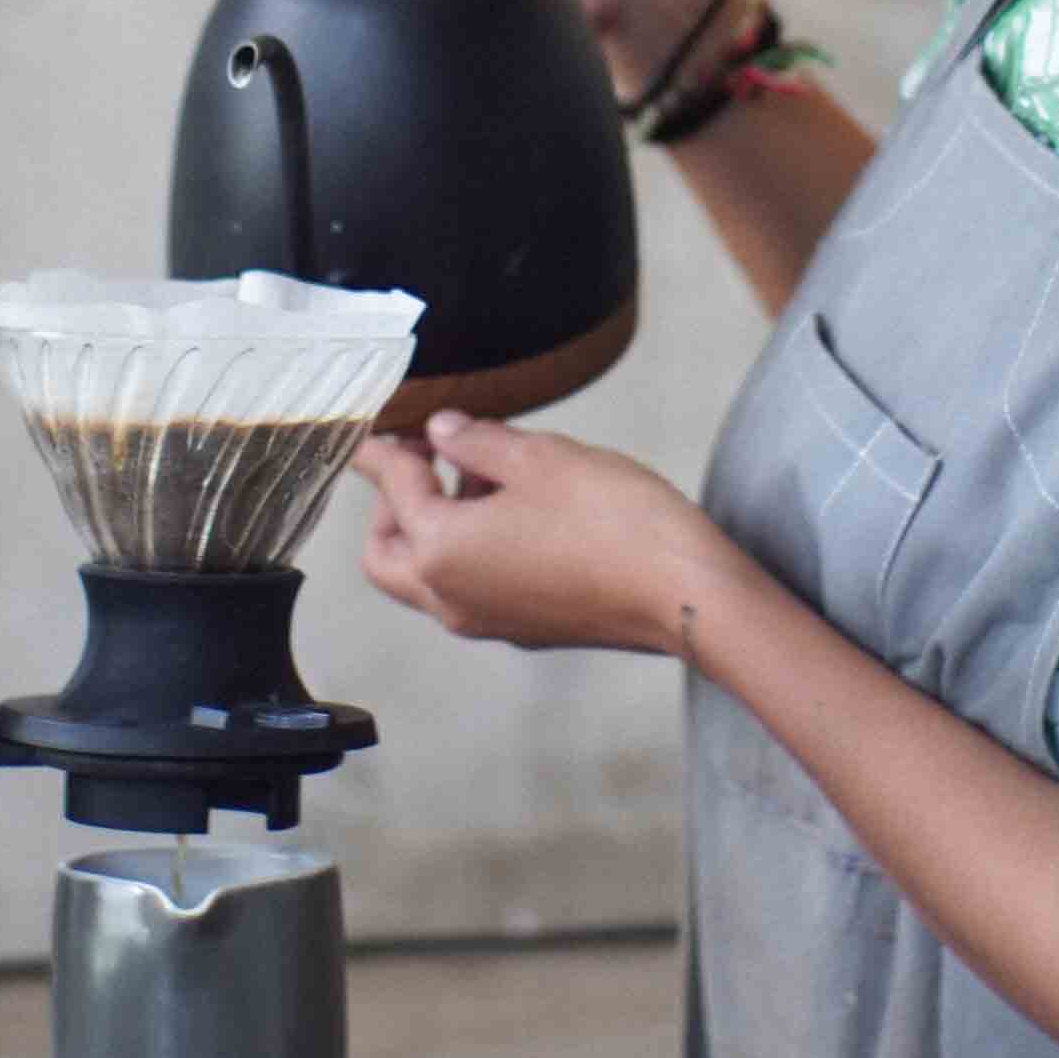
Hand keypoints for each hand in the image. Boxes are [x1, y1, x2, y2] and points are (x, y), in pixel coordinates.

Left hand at [351, 413, 738, 655]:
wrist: (684, 592)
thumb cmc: (613, 521)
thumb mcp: (539, 457)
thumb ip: (477, 441)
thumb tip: (443, 431)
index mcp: (441, 552)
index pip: (394, 491)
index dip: (384, 451)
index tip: (374, 429)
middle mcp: (453, 599)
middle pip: (387, 556)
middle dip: (391, 506)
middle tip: (422, 457)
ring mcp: (490, 622)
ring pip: (427, 579)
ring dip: (434, 527)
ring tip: (482, 473)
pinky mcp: (527, 628)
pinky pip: (470, 590)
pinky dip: (469, 551)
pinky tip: (514, 510)